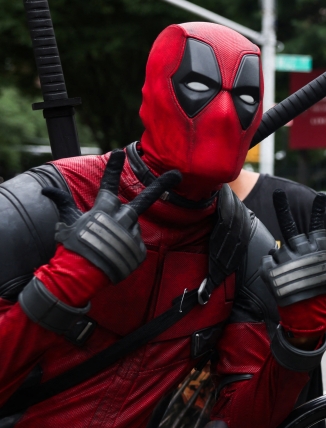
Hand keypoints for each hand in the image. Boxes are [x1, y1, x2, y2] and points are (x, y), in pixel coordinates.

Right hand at [42, 148, 180, 283]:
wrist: (81, 274)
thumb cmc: (72, 246)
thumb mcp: (67, 222)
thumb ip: (63, 203)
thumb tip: (47, 191)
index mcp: (104, 209)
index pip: (109, 184)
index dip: (113, 168)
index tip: (119, 153)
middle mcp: (122, 218)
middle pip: (144, 200)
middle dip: (161, 185)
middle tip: (176, 175)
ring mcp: (133, 234)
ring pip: (132, 227)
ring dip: (123, 233)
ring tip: (108, 246)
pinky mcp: (139, 250)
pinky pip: (135, 245)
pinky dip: (126, 249)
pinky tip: (115, 256)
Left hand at [261, 190, 325, 337]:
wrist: (304, 311)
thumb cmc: (319, 288)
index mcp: (315, 249)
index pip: (317, 224)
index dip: (319, 209)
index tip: (320, 196)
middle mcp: (299, 250)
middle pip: (288, 224)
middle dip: (283, 207)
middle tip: (278, 192)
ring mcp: (283, 259)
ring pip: (278, 250)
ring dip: (282, 259)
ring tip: (290, 274)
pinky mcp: (270, 269)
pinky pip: (268, 260)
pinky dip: (272, 266)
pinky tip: (280, 277)